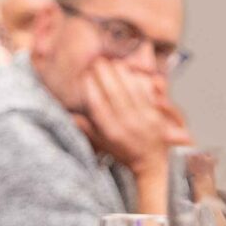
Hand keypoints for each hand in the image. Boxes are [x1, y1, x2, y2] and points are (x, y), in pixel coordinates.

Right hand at [85, 58, 179, 190]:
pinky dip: (137, 81)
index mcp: (110, 132)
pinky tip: (131, 72)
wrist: (151, 164)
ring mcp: (142, 120)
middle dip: (104, 74)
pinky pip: (145, 94)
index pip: (97, 106)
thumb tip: (70, 115)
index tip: (85, 75)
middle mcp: (125, 125)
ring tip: (113, 62)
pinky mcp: (155, 116)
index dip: (91, 88)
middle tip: (98, 61)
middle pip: (113, 94)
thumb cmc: (124, 152)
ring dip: (120, 74)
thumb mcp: (102, 144)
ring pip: (129, 91)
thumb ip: (87, 129)